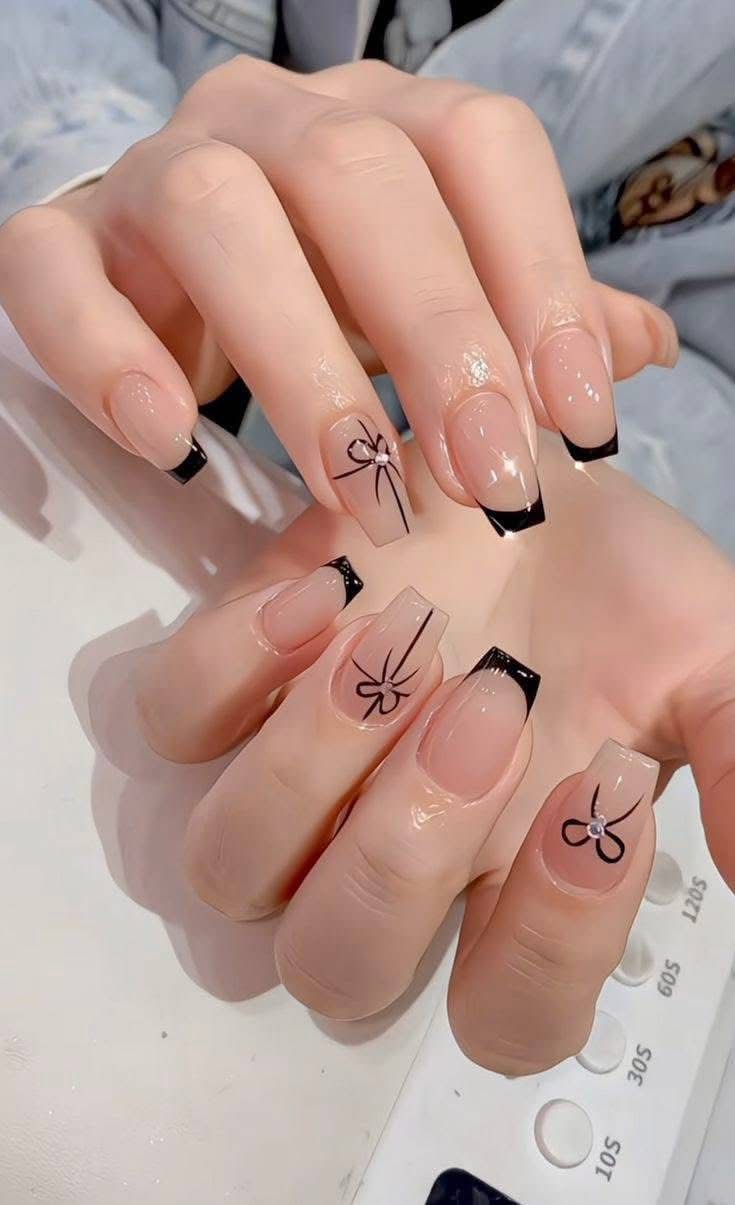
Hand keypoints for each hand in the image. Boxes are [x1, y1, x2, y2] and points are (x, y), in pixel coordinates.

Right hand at [0, 59, 676, 538]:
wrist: (166, 281)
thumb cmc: (326, 295)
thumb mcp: (435, 308)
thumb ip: (528, 322)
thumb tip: (640, 351)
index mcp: (379, 121)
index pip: (481, 148)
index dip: (541, 278)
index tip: (579, 420)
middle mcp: (270, 120)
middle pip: (359, 179)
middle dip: (437, 334)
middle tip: (487, 480)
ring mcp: (155, 172)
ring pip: (216, 216)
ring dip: (301, 364)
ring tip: (361, 493)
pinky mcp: (61, 244)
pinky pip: (56, 274)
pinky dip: (111, 355)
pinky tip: (174, 442)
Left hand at [134, 434, 734, 1072]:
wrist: (531, 467)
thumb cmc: (619, 582)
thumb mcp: (710, 658)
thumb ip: (734, 758)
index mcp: (512, 880)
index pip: (505, 1015)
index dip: (551, 936)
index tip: (598, 780)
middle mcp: (391, 850)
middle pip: (337, 964)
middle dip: (407, 847)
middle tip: (490, 699)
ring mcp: (299, 774)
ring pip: (230, 865)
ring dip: (310, 766)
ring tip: (400, 641)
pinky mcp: (237, 678)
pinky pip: (172, 725)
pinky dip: (230, 668)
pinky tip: (321, 596)